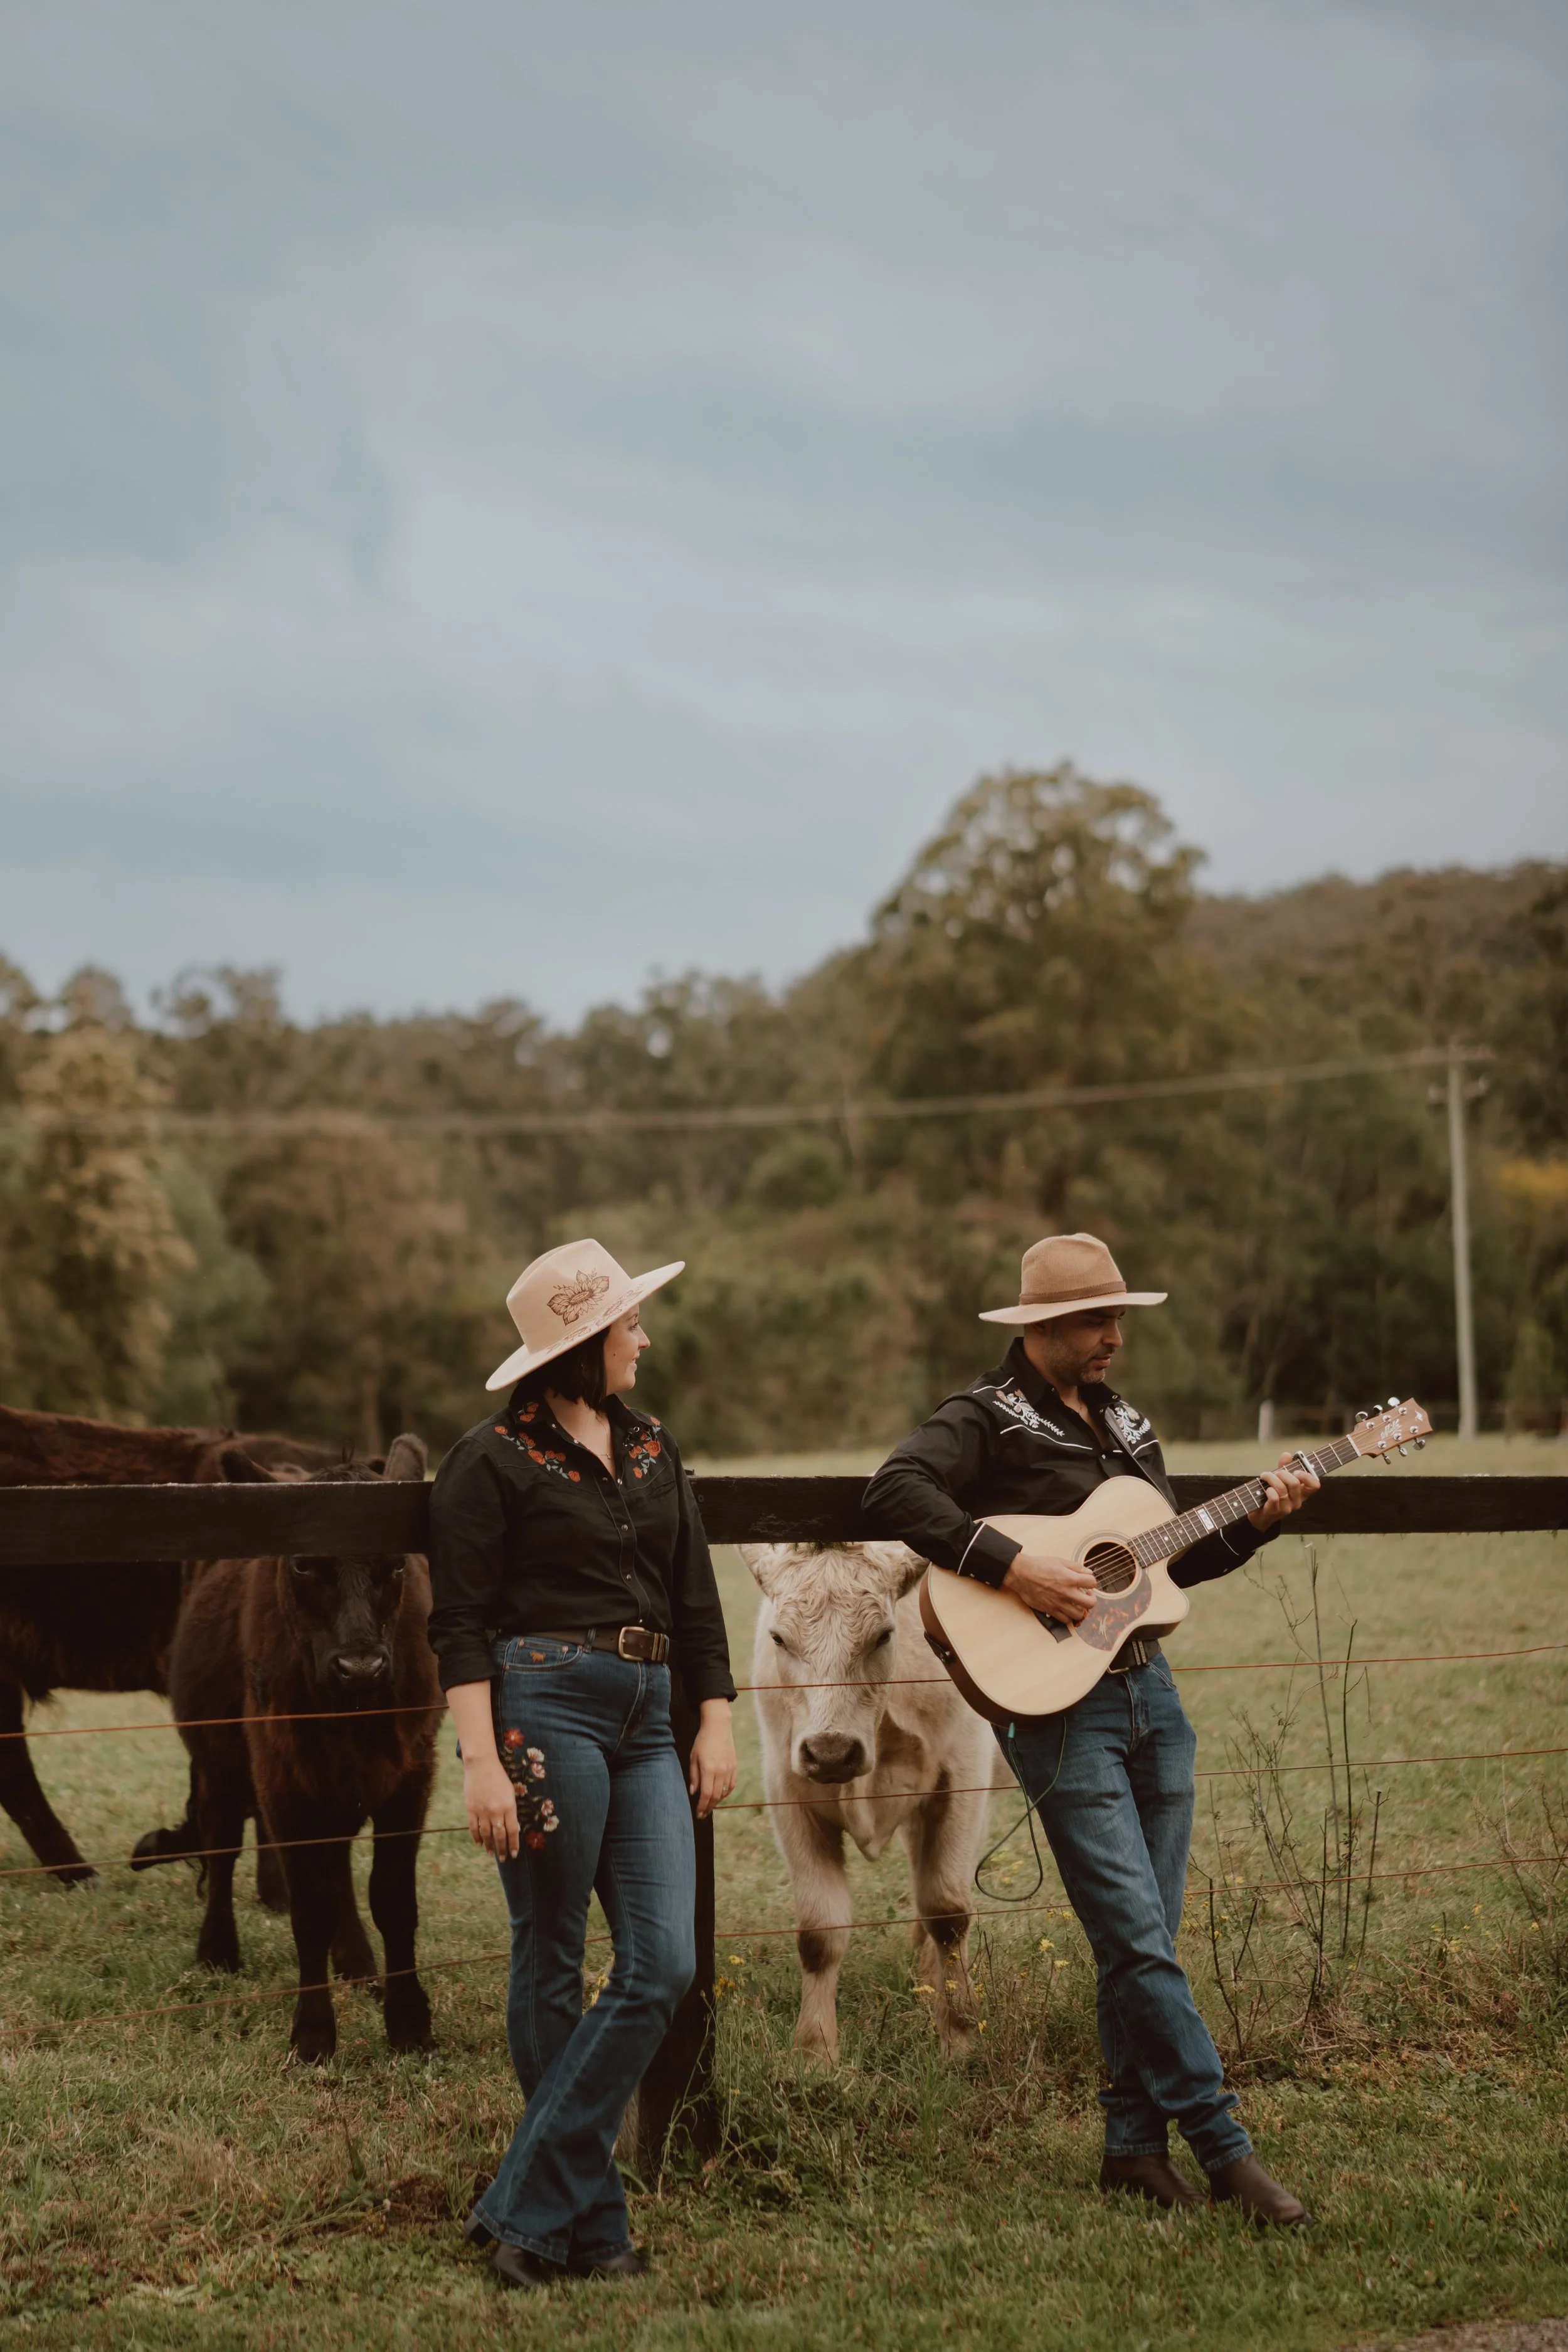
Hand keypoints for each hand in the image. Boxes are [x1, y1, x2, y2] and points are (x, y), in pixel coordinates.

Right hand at [463, 1756, 520, 1859]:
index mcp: (509, 1806)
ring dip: (490, 1846)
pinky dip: (477, 1837)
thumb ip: (511, 1810)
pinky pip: (474, 1828)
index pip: (513, 1831)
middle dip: (502, 1849)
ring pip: (486, 1834)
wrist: (481, 1765)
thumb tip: (513, 1828)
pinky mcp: (471, 1809)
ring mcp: (482, 1811)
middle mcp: (496, 1811)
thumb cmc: (499, 1777)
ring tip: (492, 1854)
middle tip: (504, 1858)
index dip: (514, 1844)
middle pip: (500, 1836)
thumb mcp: (510, 1792)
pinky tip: (480, 1844)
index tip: (515, 1854)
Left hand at [688, 1700, 736, 1817]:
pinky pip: (731, 1785)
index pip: (706, 1794)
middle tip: (702, 1814)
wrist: (718, 1727)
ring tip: (709, 1806)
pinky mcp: (735, 1767)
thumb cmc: (702, 1741)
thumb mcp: (693, 1757)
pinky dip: (725, 1793)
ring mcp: (730, 1769)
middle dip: (708, 1807)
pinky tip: (719, 1796)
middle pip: (716, 1796)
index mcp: (709, 1769)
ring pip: (724, 1793)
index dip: (702, 1806)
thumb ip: (694, 1776)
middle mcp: (721, 1771)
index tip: (698, 1814)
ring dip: (717, 1802)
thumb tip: (693, 1793)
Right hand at [1002, 1548, 1099, 1624]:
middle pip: (1091, 1603)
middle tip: (1087, 1595)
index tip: (1087, 1582)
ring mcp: (1059, 1603)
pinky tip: (1066, 1609)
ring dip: (1081, 1609)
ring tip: (1077, 1603)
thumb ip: (1076, 1567)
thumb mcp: (1060, 1561)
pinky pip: (1065, 1620)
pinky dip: (1068, 1616)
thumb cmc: (1039, 1565)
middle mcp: (1067, 1593)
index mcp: (1070, 1579)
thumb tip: (1089, 1572)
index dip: (1092, 1582)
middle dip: (1092, 1599)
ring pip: (1079, 1615)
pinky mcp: (1050, 1610)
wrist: (1022, 1574)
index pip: (1092, 1583)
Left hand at [1247, 1453, 1320, 1530]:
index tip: (1296, 1471)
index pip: (1315, 1485)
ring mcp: (1287, 1508)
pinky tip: (1266, 1489)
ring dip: (1271, 1479)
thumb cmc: (1271, 1494)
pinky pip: (1275, 1497)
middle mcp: (1297, 1501)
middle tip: (1276, 1473)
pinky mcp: (1276, 1511)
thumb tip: (1287, 1455)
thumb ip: (1284, 1466)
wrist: (1260, 1514)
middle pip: (1295, 1483)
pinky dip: (1269, 1490)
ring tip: (1265, 1476)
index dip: (1307, 1476)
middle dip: (1283, 1474)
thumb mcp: (1279, 1479)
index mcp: (1302, 1493)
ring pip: (1282, 1489)